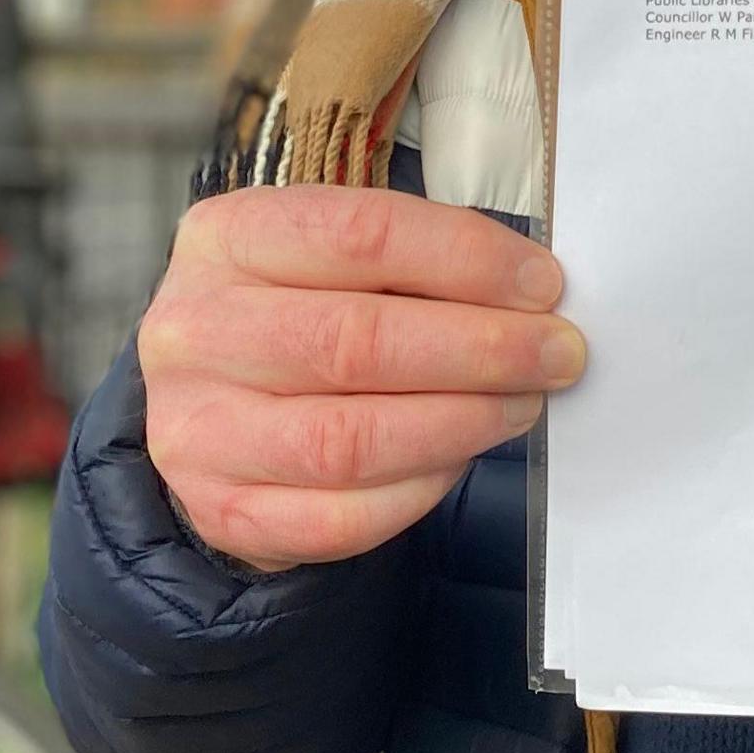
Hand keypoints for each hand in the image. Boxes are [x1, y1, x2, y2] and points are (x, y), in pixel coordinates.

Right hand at [138, 184, 582, 573]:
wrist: (209, 404)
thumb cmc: (297, 311)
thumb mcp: (327, 256)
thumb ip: (415, 263)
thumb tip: (531, 296)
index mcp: (226, 238)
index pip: (360, 235)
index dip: (467, 259)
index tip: (542, 285)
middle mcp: (196, 331)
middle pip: (357, 341)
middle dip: (482, 349)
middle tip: (557, 353)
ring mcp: (199, 429)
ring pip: (351, 439)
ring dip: (461, 422)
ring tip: (521, 404)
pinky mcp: (223, 511)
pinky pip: (342, 517)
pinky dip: (421, 490)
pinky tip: (460, 457)